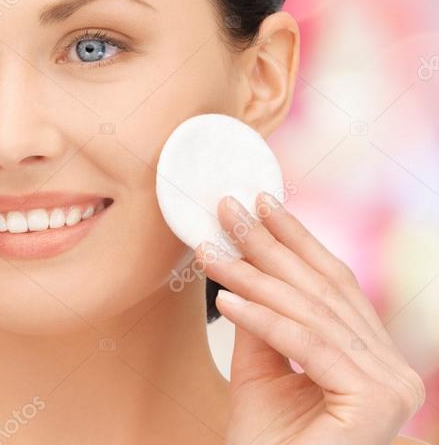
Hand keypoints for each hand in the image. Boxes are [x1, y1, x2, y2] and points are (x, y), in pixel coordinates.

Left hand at [195, 192, 426, 444]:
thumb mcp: (259, 372)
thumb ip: (260, 321)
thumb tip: (242, 263)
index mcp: (375, 359)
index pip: (333, 286)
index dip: (296, 239)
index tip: (261, 201)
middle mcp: (394, 371)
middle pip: (320, 293)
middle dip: (269, 246)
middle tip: (228, 208)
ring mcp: (392, 388)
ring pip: (309, 315)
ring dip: (252, 277)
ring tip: (210, 251)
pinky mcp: (374, 403)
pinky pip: (307, 346)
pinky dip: (262, 320)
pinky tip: (225, 299)